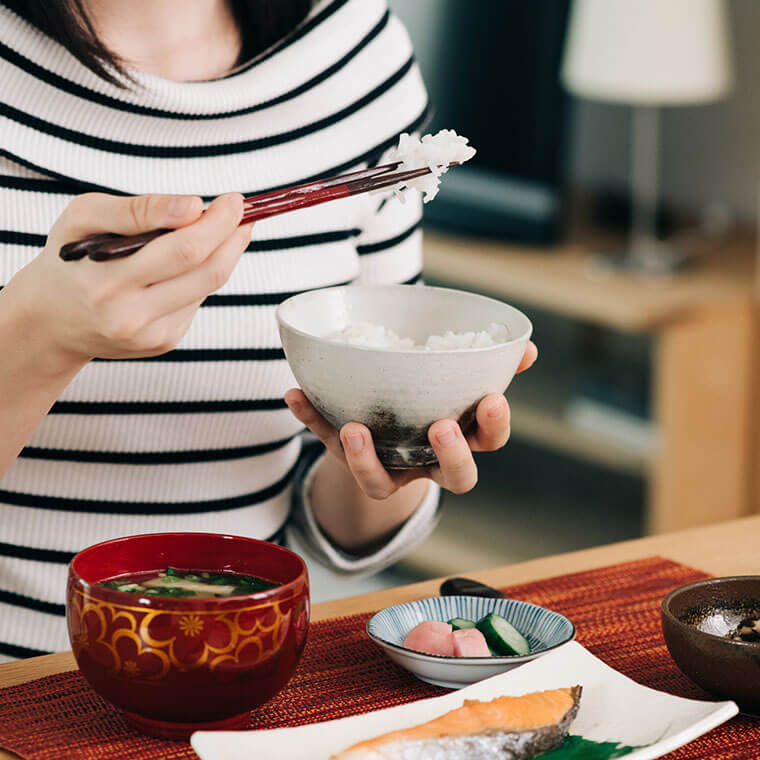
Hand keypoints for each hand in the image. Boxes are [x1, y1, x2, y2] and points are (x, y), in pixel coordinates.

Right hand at [5, 192, 250, 370]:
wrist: (51, 319)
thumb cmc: (69, 260)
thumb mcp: (84, 218)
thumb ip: (138, 210)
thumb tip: (193, 206)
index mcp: (106, 282)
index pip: (181, 250)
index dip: (216, 223)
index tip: (233, 200)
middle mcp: (130, 315)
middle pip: (205, 271)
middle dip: (231, 235)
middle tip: (240, 210)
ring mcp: (150, 334)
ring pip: (207, 286)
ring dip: (225, 253)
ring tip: (226, 228)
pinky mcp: (163, 341)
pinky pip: (196, 301)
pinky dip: (200, 275)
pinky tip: (188, 263)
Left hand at [285, 341, 537, 499]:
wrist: (388, 435)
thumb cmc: (432, 402)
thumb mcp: (459, 384)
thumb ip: (489, 365)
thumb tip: (525, 346)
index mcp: (462, 440)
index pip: (489, 443)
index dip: (493, 427)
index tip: (491, 399)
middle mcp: (428, 464)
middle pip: (455, 478)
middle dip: (451, 455)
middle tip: (440, 427)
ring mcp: (387, 468)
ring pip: (380, 483)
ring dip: (365, 459)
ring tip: (354, 428)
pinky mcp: (348, 460)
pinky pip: (327, 443)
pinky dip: (311, 419)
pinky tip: (295, 393)